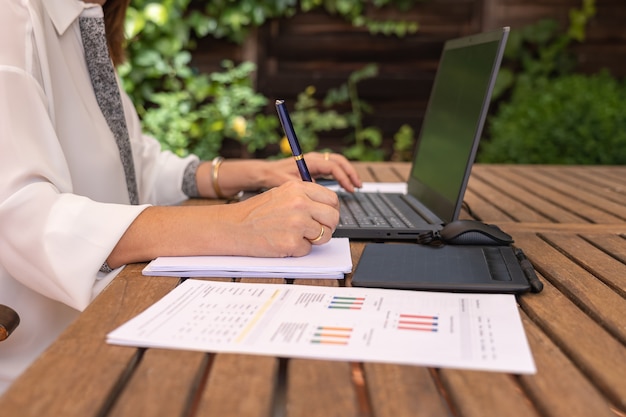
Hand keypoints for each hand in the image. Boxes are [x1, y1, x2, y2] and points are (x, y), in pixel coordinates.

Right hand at [223, 181, 338, 256]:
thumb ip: (304, 197)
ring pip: (325, 235)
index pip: (332, 199)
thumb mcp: (282, 194)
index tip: (325, 217)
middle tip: (316, 231)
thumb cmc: (256, 213)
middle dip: (328, 227)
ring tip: (295, 236)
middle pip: (333, 218)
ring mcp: (297, 223)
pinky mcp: (292, 243)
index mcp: (298, 188)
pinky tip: (283, 242)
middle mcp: (300, 203)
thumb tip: (327, 208)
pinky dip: (298, 250)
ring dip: (313, 240)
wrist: (233, 226)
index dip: (331, 210)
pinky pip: (308, 250)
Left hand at [261, 152, 361, 191]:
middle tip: (358, 186)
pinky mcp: (314, 167)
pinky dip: (341, 175)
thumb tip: (318, 194)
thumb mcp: (289, 184)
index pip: (333, 166)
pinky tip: (344, 186)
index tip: (350, 189)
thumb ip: (304, 186)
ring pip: (337, 163)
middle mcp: (314, 158)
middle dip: (350, 173)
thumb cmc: (274, 176)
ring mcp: (315, 162)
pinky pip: (332, 168)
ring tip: (355, 186)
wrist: (265, 172)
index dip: (343, 177)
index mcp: (310, 160)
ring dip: (347, 173)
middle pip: (339, 161)